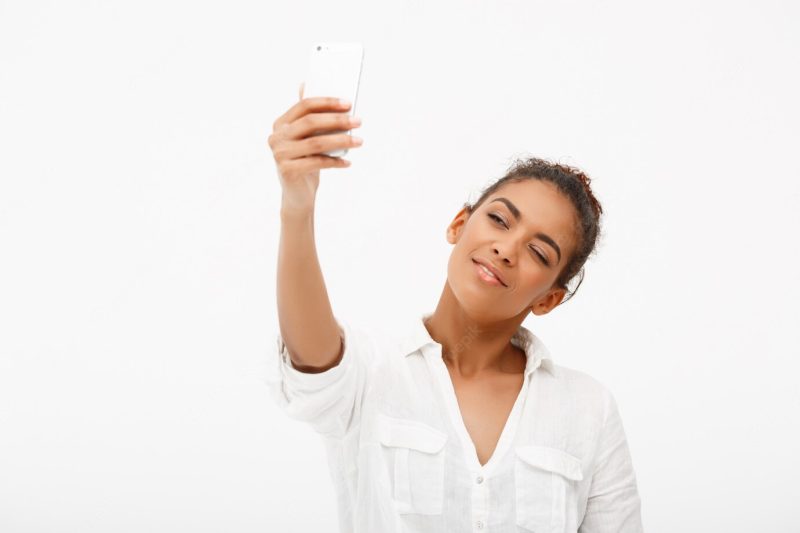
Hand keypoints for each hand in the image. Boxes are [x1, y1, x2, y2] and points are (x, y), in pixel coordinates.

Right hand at [268, 82, 363, 216]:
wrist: (297, 194)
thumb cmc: (306, 161)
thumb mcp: (307, 138)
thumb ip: (310, 117)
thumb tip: (318, 91)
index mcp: (281, 123)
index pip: (304, 105)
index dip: (327, 102)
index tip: (348, 104)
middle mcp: (276, 137)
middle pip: (310, 122)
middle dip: (337, 120)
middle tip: (358, 121)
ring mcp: (280, 154)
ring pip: (316, 143)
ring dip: (341, 141)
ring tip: (359, 141)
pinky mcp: (287, 170)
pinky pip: (317, 162)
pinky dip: (335, 162)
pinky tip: (347, 162)